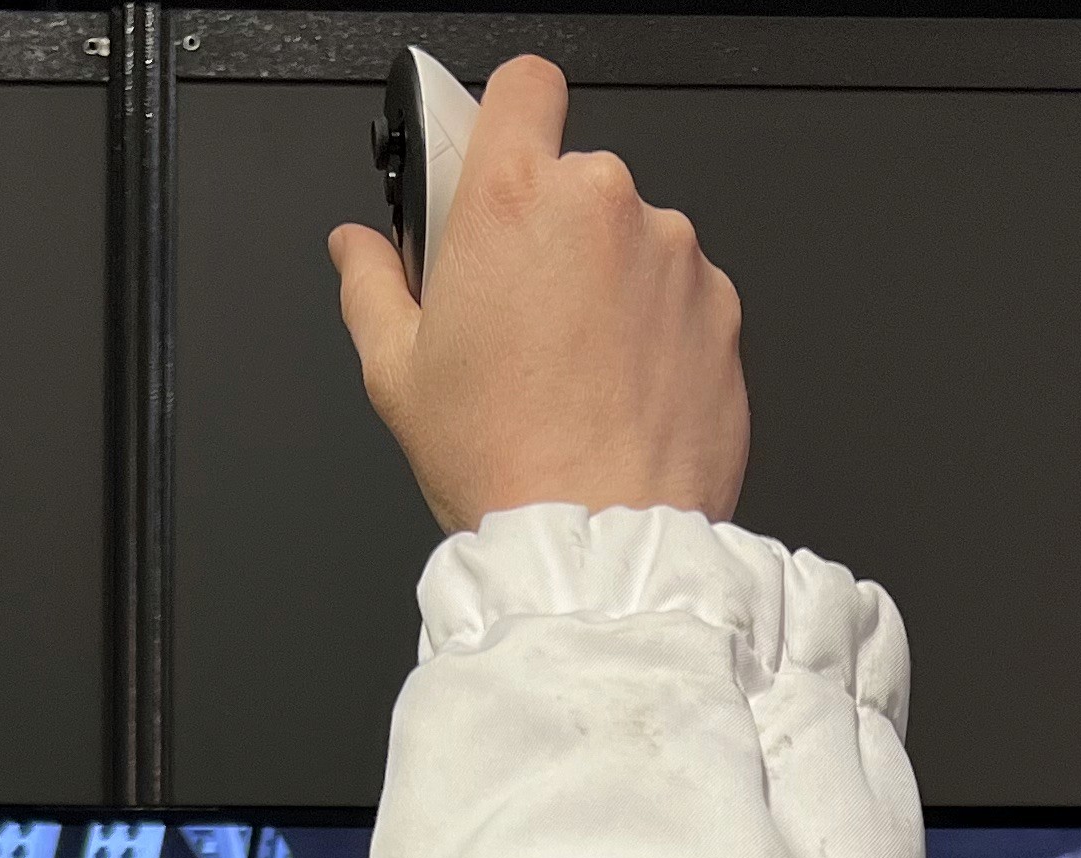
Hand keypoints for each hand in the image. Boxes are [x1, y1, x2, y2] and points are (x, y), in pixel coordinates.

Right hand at [328, 57, 747, 532]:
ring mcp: (673, 254)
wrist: (600, 548)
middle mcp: (602, 206)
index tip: (496, 158)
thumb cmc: (504, 465)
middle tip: (515, 314)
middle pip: (575, 181)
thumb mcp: (398, 376)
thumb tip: (358, 250)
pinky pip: (680, 295)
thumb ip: (372, 284)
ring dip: (607, 283)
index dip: (509, 116)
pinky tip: (618, 393)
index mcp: (512, 199)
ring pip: (633, 241)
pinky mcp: (722, 308)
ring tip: (573, 371)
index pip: (523, 86)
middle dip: (550, 232)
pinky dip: (655, 330)